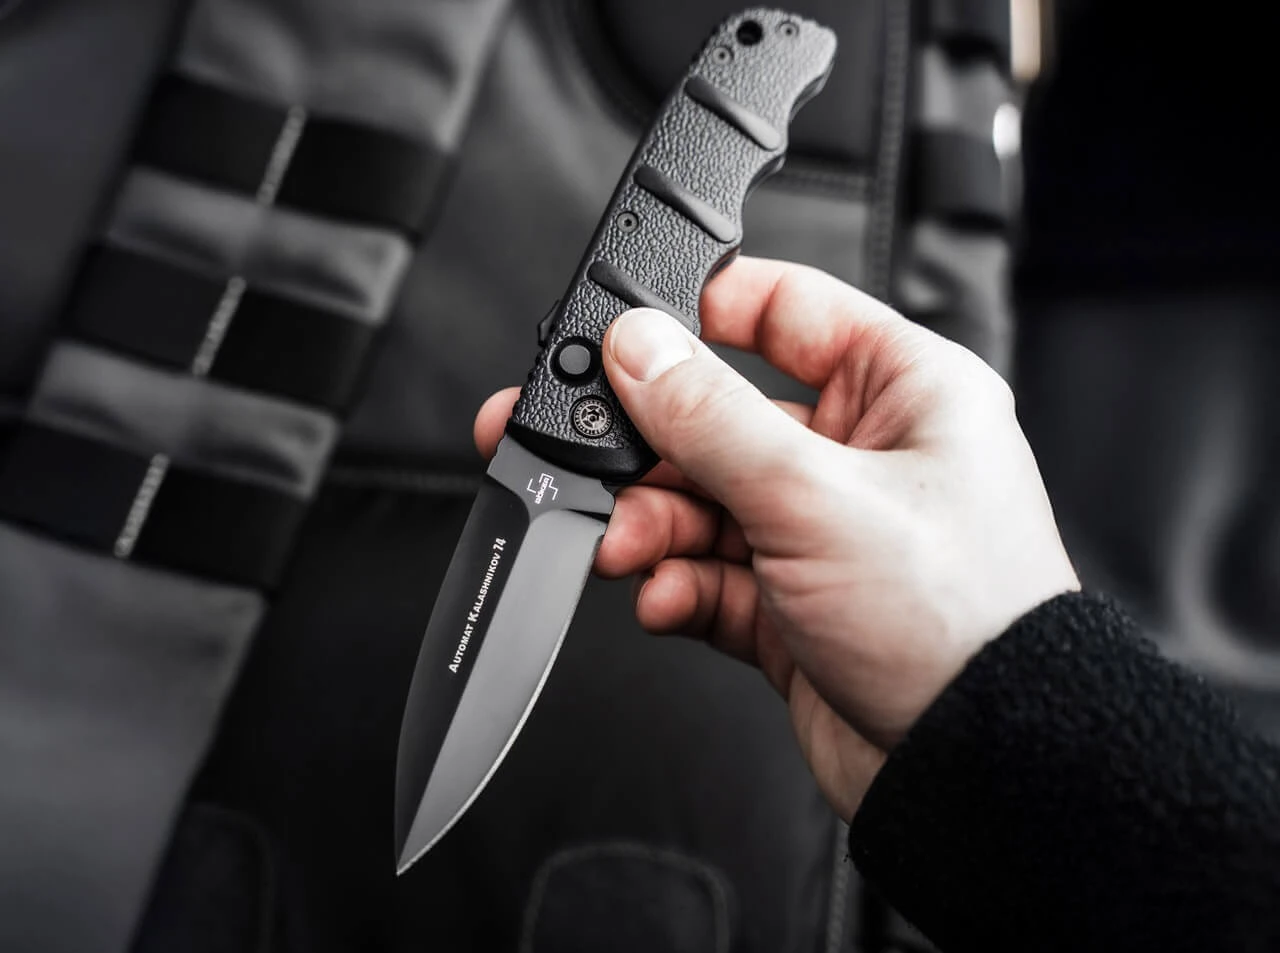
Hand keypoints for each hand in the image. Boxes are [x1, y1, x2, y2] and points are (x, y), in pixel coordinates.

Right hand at [474, 257, 1078, 818]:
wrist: (975, 767)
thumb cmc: (957, 621)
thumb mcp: (815, 496)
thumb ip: (712, 418)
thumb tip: (640, 347)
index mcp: (903, 392)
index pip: (789, 311)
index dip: (705, 312)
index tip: (630, 331)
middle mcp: (864, 456)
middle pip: (725, 419)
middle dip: (652, 448)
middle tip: (587, 456)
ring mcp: (826, 533)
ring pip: (708, 502)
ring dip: (653, 524)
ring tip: (625, 545)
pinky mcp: (795, 605)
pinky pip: (713, 575)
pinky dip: (678, 584)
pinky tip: (662, 596)